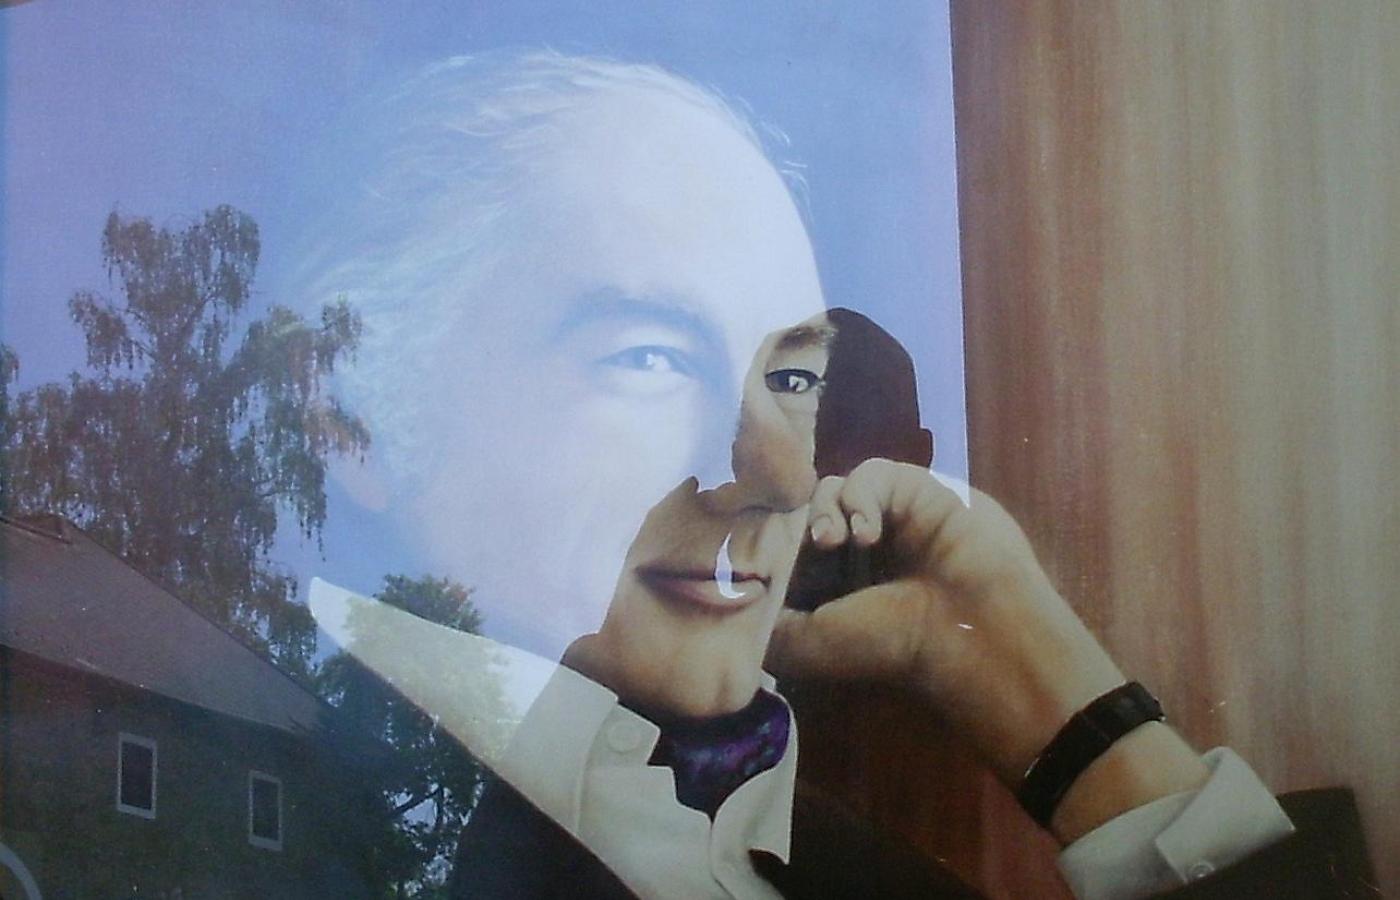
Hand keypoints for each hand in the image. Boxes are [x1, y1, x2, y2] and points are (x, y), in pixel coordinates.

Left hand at [765, 460, 1207, 839]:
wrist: (970, 631)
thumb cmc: (890, 645)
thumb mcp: (808, 645)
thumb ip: (765, 623)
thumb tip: (726, 601)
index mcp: (831, 585)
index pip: (782, 546)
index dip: (763, 541)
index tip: (746, 547)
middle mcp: (855, 551)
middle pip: (801, 510)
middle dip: (790, 523)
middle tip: (797, 546)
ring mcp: (886, 517)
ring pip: (830, 487)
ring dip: (823, 510)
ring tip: (833, 543)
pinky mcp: (915, 488)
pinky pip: (871, 472)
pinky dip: (860, 495)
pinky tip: (866, 531)